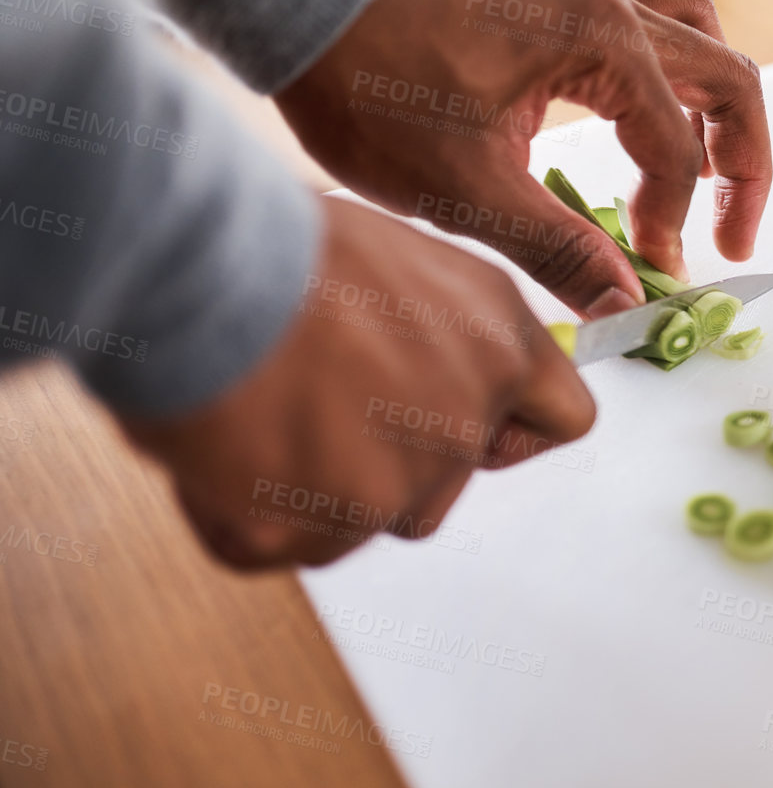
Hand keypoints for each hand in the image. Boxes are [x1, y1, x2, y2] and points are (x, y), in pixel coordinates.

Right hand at [122, 196, 593, 568]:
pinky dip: (240, 513)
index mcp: (499, 343)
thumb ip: (443, 333)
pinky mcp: (313, 529)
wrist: (194, 263)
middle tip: (308, 396)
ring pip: (360, 522)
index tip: (471, 422)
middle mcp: (464, 421)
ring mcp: (394, 485)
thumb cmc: (280, 241)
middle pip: (441, 488)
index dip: (512, 431)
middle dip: (381, 463)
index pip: (564, 418)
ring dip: (311, 490)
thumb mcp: (403, 263)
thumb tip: (429, 371)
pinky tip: (217, 442)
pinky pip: (278, 546)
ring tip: (257, 406)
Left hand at [275, 0, 772, 318]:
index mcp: (602, 45)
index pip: (676, 150)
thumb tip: (626, 307)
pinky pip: (646, 17)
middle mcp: (607, 7)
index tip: (648, 276)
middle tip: (734, 234)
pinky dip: (669, 66)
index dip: (671, 225)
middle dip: (744, 164)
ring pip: (697, 35)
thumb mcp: (468, 193)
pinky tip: (648, 106)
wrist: (298, 12)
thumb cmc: (371, 88)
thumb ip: (561, 251)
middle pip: (728, 79)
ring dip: (719, 104)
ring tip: (714, 170)